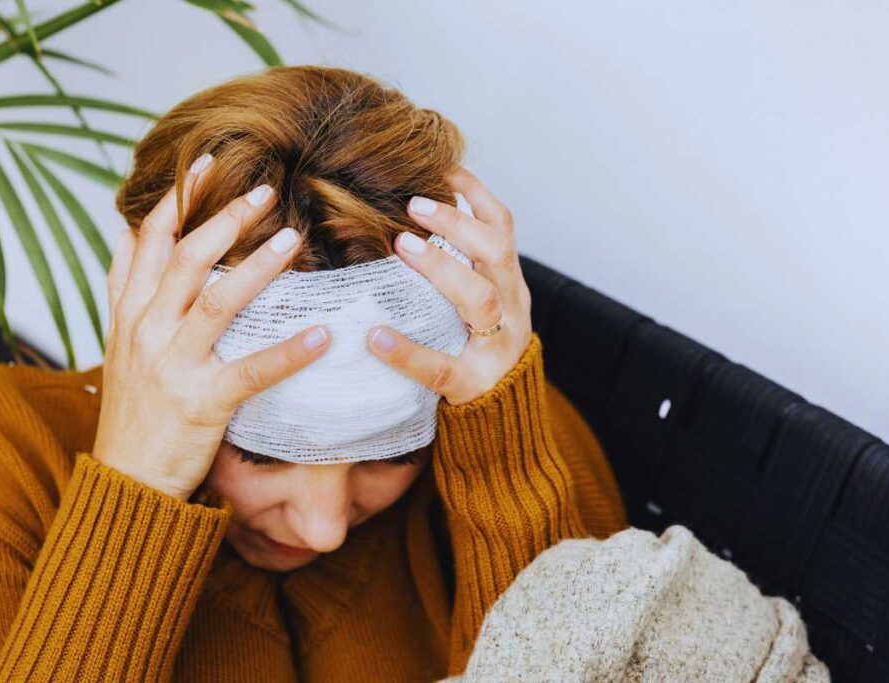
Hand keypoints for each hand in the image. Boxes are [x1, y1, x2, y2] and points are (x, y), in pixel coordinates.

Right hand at [93, 153, 330, 500]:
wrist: (125, 479)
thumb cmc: (135, 410)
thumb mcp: (119, 344)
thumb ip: (129, 291)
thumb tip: (133, 236)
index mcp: (129, 314)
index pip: (147, 242)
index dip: (177, 200)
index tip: (206, 164)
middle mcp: (146, 331)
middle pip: (185, 259)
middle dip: (224, 219)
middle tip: (265, 189)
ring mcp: (172, 366)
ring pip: (216, 301)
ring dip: (257, 267)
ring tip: (293, 238)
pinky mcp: (202, 402)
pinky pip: (253, 370)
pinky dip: (289, 351)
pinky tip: (324, 334)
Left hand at [365, 167, 532, 405]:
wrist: (504, 419)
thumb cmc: (476, 351)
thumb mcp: (479, 306)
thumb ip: (459, 271)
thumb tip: (406, 222)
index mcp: (509, 285)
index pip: (503, 230)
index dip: (477, 196)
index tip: (444, 168)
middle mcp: (512, 309)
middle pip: (496, 254)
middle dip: (458, 223)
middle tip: (413, 204)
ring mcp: (496, 347)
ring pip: (481, 299)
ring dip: (442, 267)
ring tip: (402, 245)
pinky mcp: (472, 385)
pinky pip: (441, 366)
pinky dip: (407, 351)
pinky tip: (376, 337)